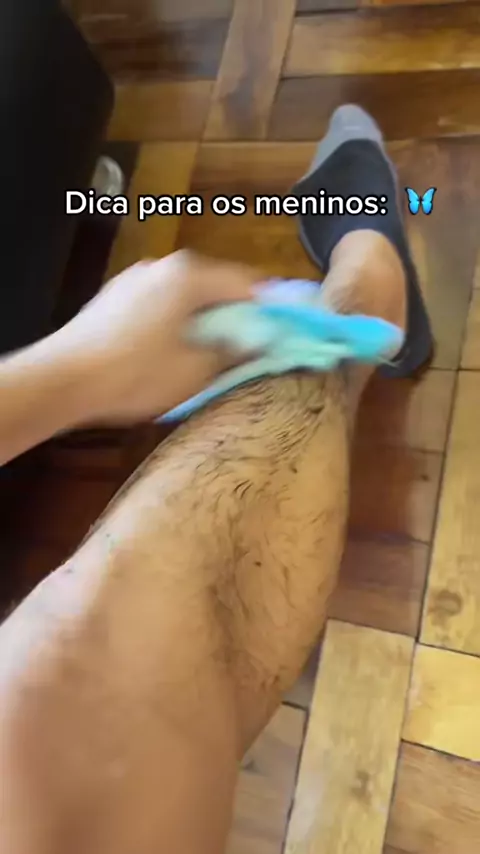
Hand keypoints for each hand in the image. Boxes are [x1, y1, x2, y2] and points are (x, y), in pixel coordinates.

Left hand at [58, 251, 259, 421]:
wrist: (63, 380)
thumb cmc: (136, 374)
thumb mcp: (197, 370)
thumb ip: (236, 352)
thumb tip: (262, 343)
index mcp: (188, 275)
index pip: (247, 284)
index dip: (272, 308)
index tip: (287, 329)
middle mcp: (162, 267)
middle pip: (216, 287)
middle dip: (236, 316)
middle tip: (251, 347)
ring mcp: (134, 280)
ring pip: (186, 298)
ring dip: (204, 321)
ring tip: (212, 354)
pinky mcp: (115, 299)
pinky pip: (161, 306)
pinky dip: (177, 323)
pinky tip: (173, 352)